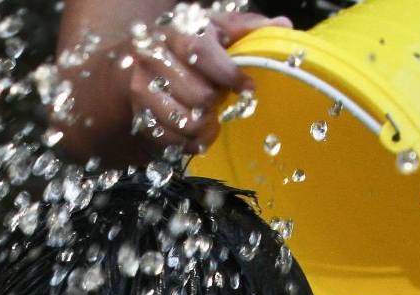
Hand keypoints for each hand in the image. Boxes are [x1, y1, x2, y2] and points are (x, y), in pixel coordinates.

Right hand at [124, 7, 291, 151]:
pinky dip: (192, 141)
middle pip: (198, 95)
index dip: (229, 74)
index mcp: (176, 33)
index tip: (248, 87)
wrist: (137, 58)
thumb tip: (282, 26)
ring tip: (210, 115)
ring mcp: (142, 91)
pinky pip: (174, 142)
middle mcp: (152, 59)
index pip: (200, 54)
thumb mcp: (214, 28)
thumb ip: (246, 27)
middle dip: (217, 101)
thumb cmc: (186, 42)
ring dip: (207, 126)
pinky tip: (198, 129)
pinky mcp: (140, 117)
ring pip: (186, 123)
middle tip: (219, 96)